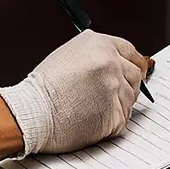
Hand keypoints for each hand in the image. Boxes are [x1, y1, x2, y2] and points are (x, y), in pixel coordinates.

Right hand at [0, 30, 153, 154]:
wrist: (33, 111)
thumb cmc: (43, 86)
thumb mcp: (68, 53)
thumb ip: (96, 52)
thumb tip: (113, 60)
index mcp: (101, 45)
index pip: (131, 51)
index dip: (133, 62)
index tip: (136, 70)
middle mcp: (111, 64)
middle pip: (135, 75)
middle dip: (127, 85)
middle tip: (113, 94)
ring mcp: (115, 89)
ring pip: (130, 99)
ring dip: (117, 105)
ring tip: (93, 109)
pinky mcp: (115, 114)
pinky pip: (122, 120)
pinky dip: (111, 123)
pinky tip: (93, 120)